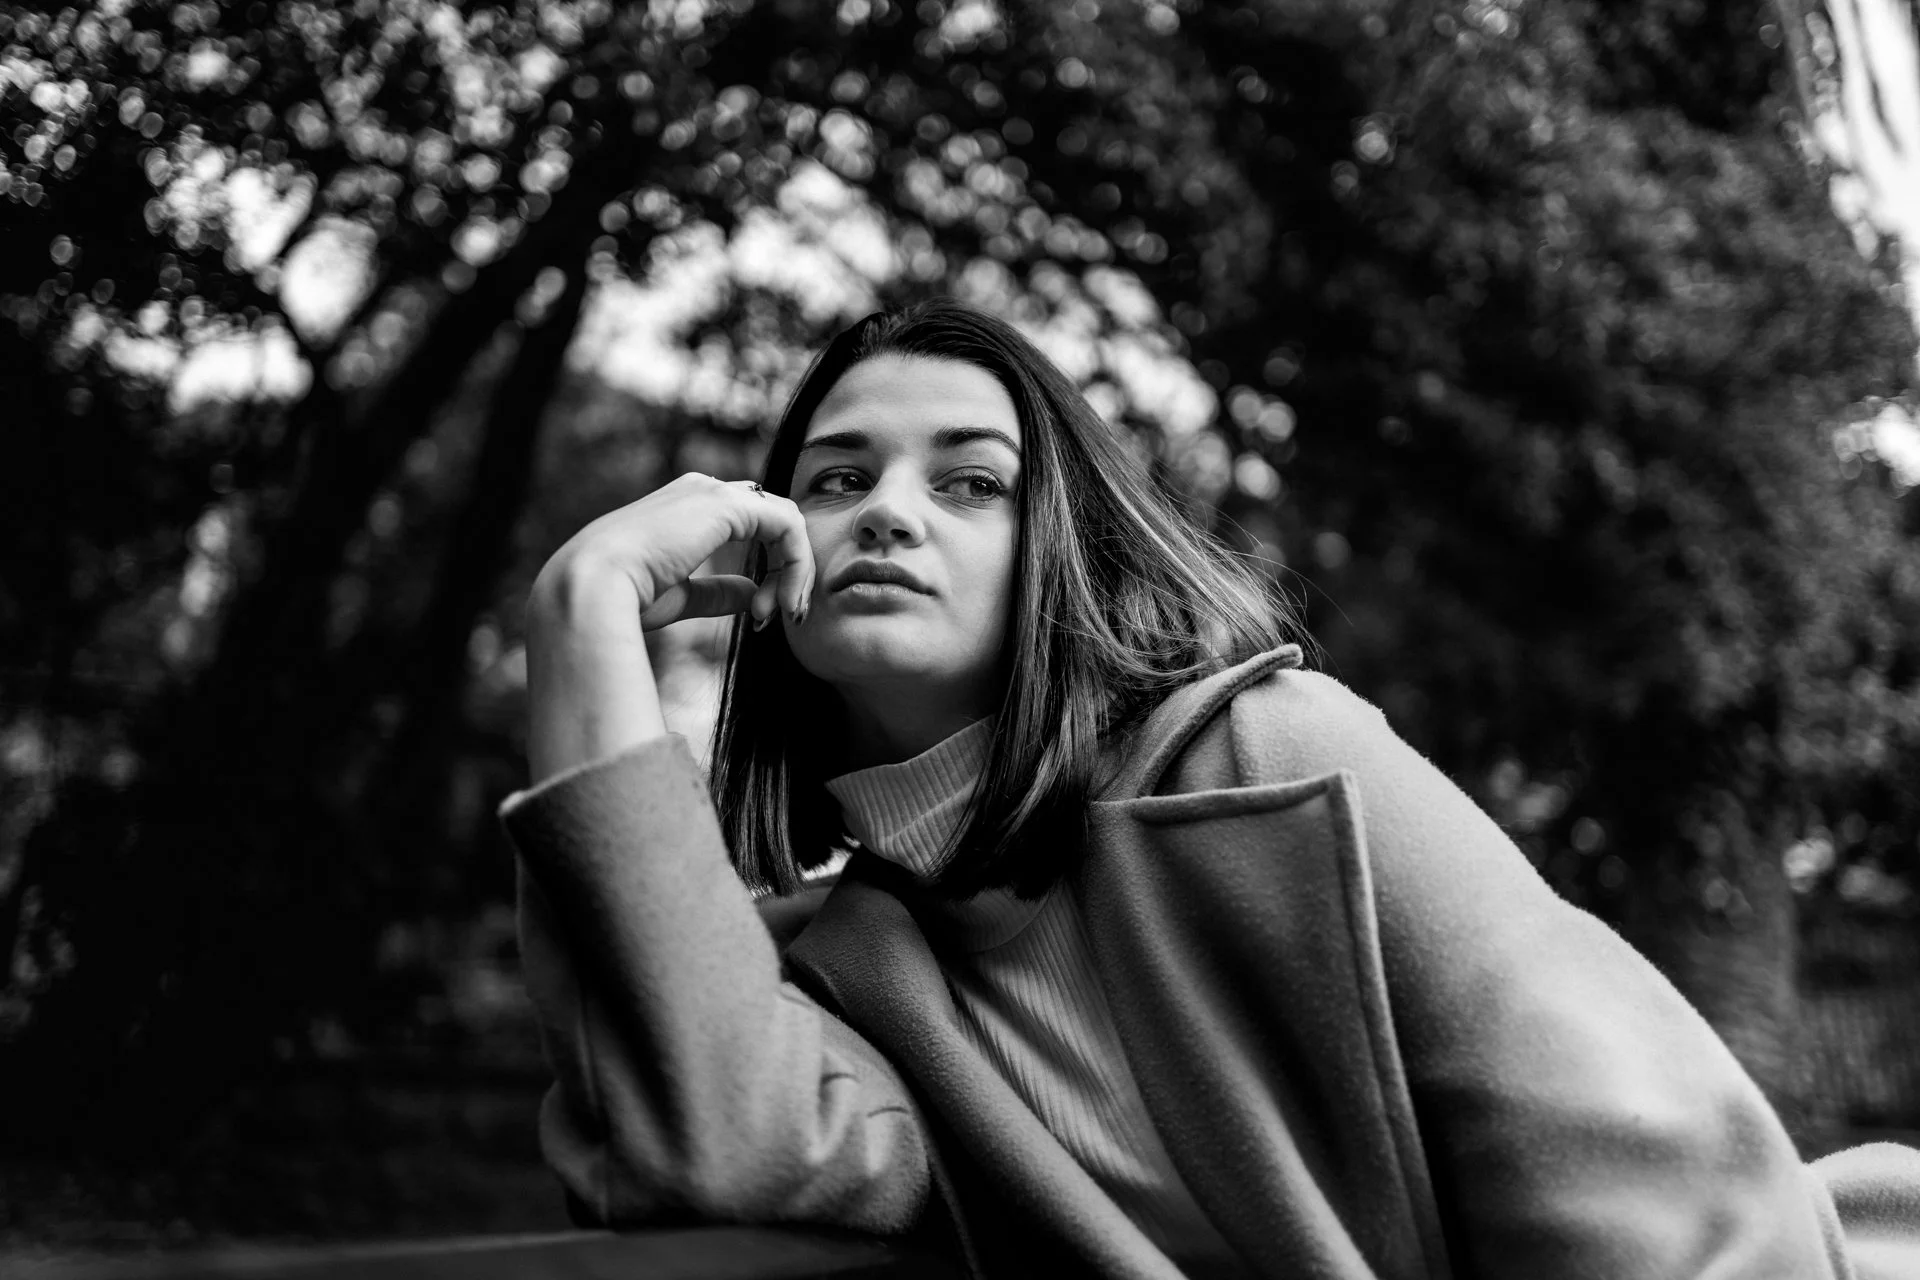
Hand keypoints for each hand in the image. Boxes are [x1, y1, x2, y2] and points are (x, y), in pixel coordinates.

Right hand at [533, 472, 815, 635]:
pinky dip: (796, 565)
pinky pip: (789, 526)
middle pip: (773, 520)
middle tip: (782, 616)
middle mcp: (702, 490)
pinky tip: (782, 601)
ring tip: (786, 612)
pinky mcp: (728, 505)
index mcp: (684, 507)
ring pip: (786, 522)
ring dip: (796, 571)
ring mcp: (714, 492)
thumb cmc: (622, 597)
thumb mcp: (679, 595)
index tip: (759, 618)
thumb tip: (751, 595)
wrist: (592, 587)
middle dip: (789, 571)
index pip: (750, 525)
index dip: (767, 572)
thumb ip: (716, 592)